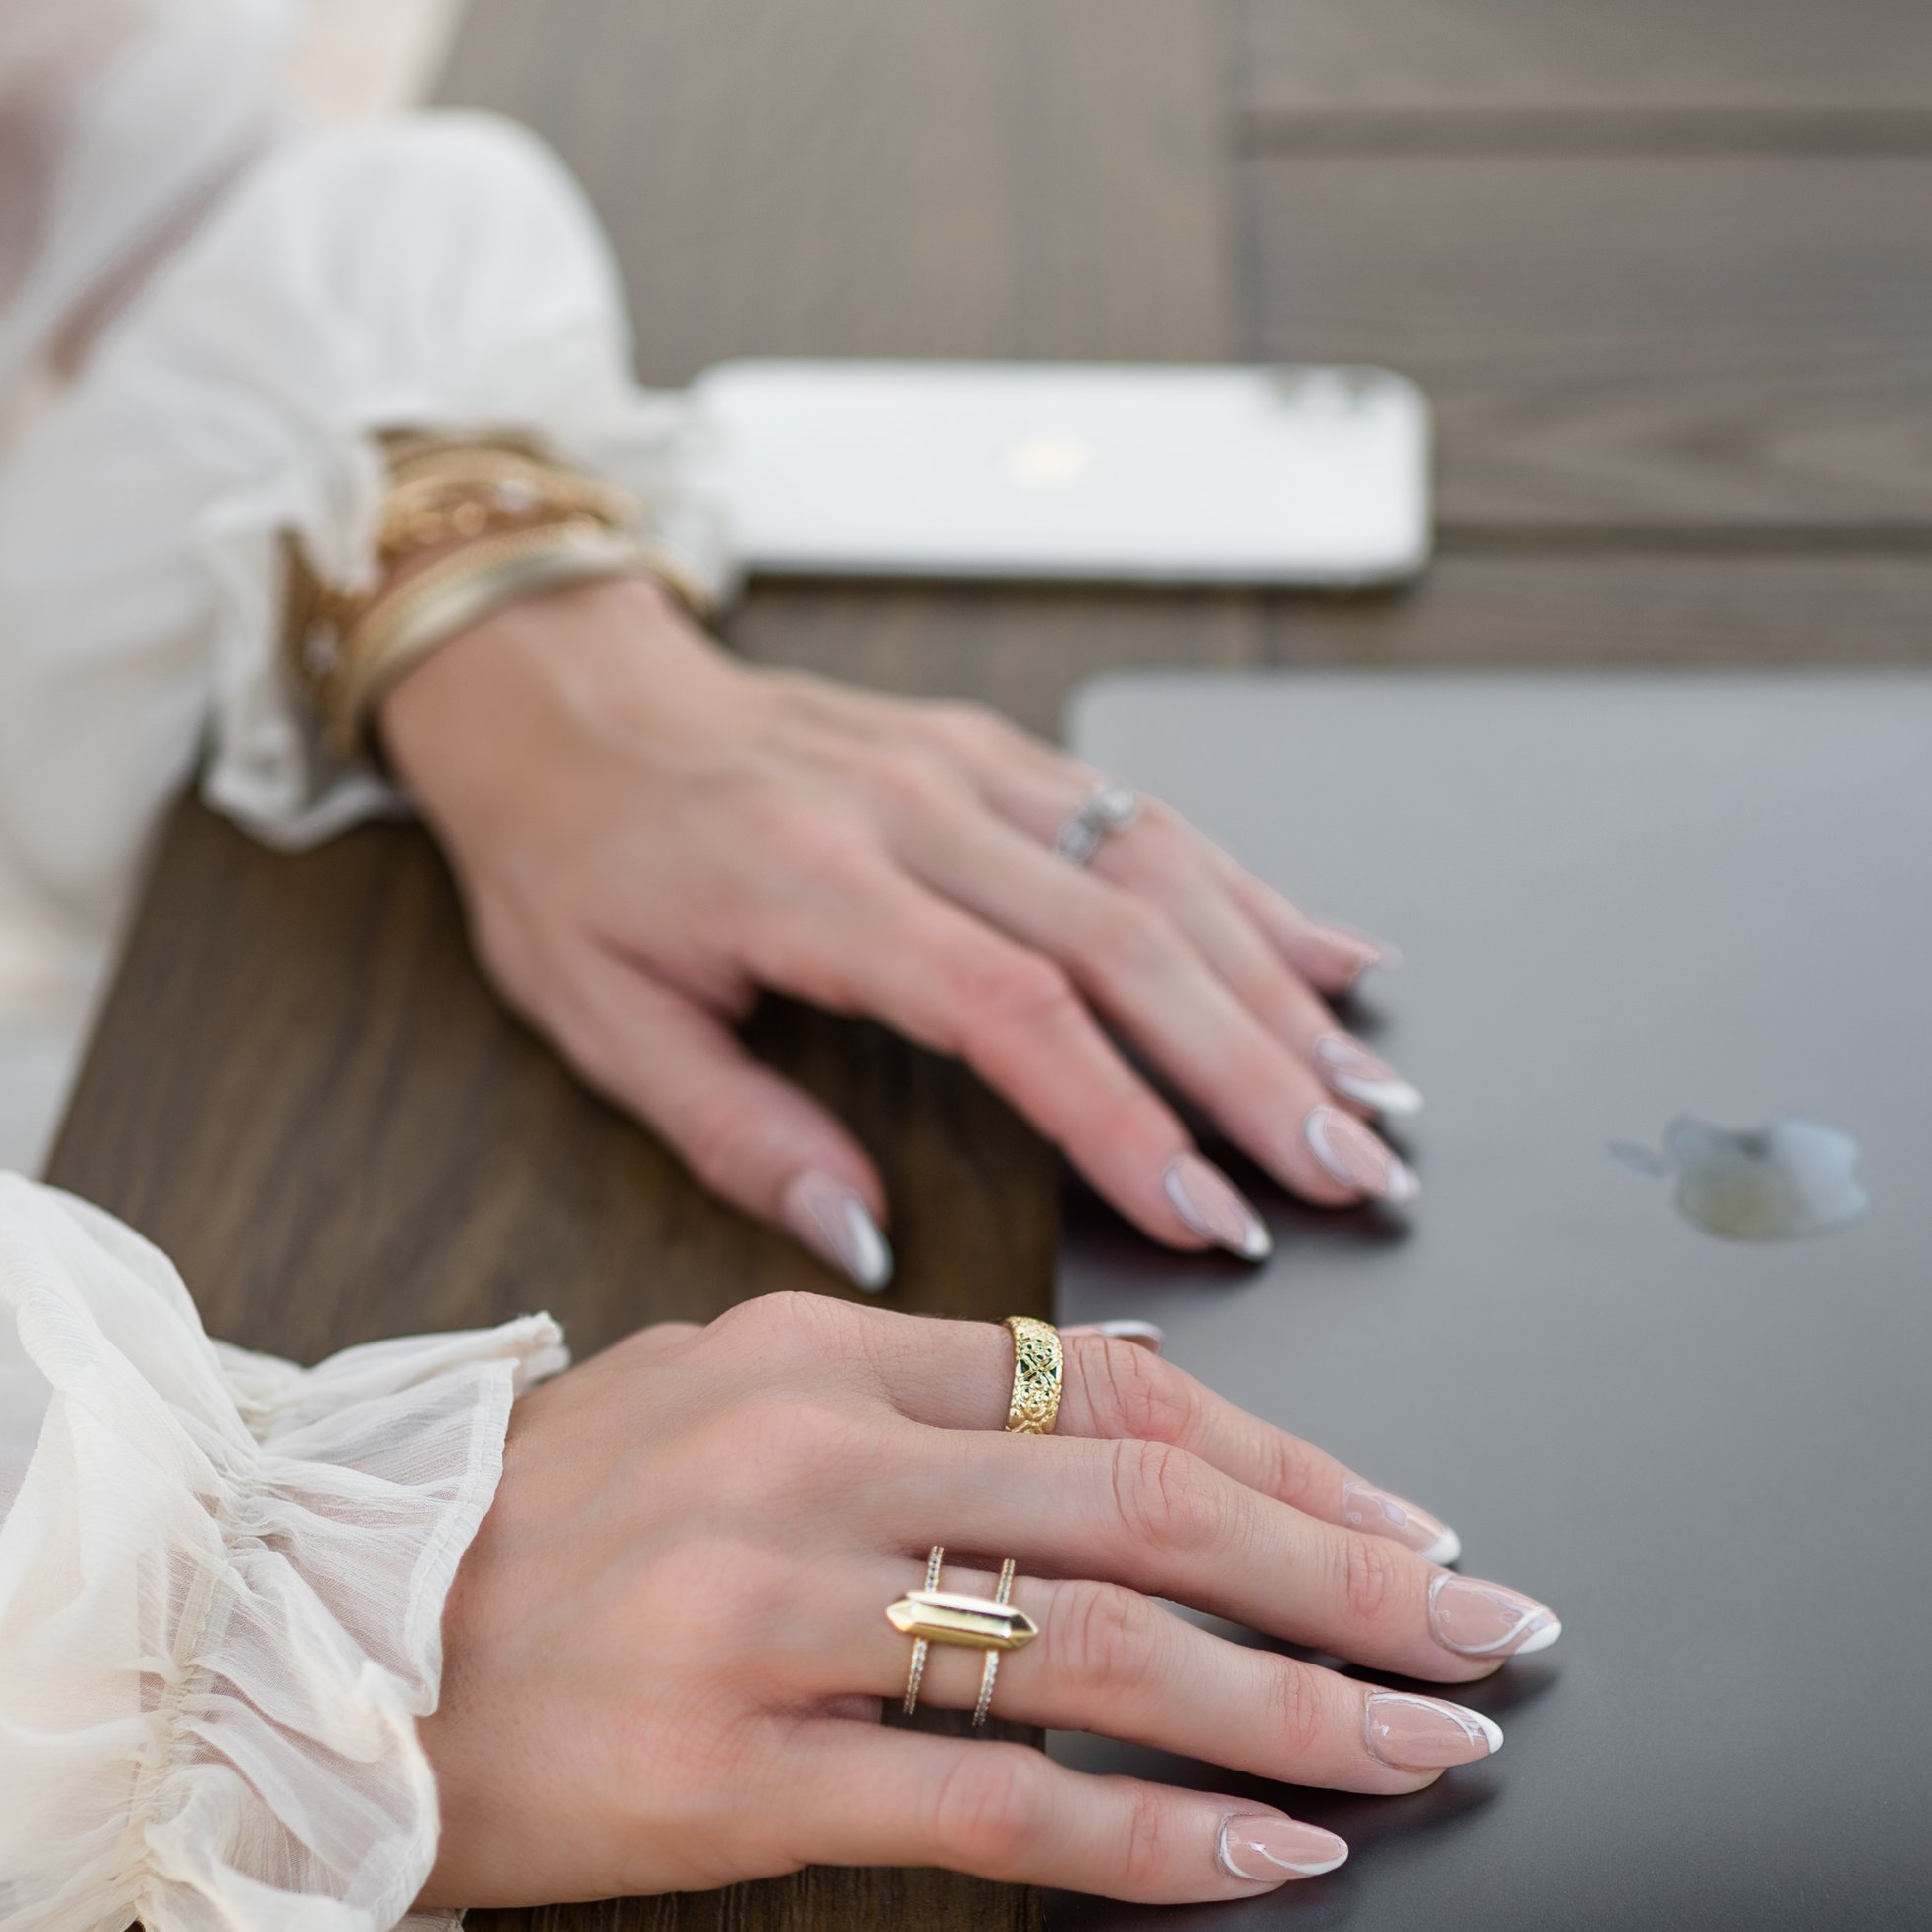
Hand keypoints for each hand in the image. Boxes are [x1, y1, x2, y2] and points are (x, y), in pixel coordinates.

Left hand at [380, 575, 1419, 1282]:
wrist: (559, 692)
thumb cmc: (572, 862)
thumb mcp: (601, 1020)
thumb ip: (738, 1136)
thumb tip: (869, 1239)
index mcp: (813, 886)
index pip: (1011, 1009)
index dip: (1125, 1117)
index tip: (1210, 1215)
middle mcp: (913, 810)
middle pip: (1128, 939)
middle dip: (1258, 1067)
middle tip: (1353, 1173)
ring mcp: (966, 768)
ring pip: (1162, 870)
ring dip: (1283, 985)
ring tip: (1373, 1095)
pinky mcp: (993, 750)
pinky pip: (1146, 817)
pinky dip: (1255, 889)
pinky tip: (1336, 959)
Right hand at [422, 1308, 1559, 1908]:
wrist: (294, 1636)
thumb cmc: (521, 1520)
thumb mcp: (713, 1384)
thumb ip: (915, 1385)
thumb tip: (1134, 1400)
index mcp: (820, 1345)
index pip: (1123, 1394)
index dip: (1302, 1460)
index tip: (1419, 1517)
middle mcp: (811, 1453)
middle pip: (1155, 1509)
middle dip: (1357, 1572)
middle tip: (1491, 1630)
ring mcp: (770, 1609)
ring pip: (1108, 1648)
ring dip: (1304, 1704)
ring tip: (1432, 1748)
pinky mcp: (731, 1771)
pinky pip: (993, 1800)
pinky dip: (1160, 1829)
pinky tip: (1275, 1850)